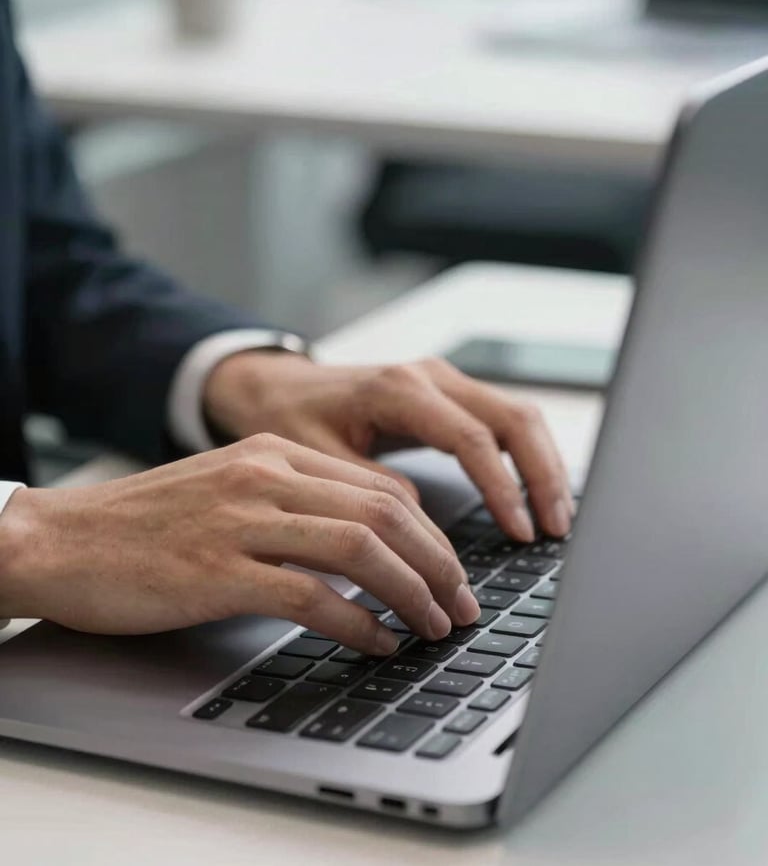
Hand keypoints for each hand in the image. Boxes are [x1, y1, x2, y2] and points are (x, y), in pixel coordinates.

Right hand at [0, 434, 479, 649]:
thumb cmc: (147, 522)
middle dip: (438, 564)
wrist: (60, 538)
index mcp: (274, 453)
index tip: (449, 571)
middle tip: (460, 604)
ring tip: (434, 626)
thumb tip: (368, 541)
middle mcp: (265, 476)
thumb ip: (296, 502)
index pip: (382, 487)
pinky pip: (311, 595)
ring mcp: (241, 520)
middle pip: (385, 513)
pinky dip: (358, 622)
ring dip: (412, 592)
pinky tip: (377, 642)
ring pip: (360, 547)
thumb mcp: (230, 488)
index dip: (431, 533)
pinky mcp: (216, 570)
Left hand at [205, 352, 572, 540]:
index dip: (502, 487)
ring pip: (518, 415)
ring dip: (543, 466)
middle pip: (514, 418)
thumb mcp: (316, 459)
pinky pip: (502, 420)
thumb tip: (419, 524)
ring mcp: (443, 381)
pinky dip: (526, 457)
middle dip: (542, 475)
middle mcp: (430, 377)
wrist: (278, 386)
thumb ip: (370, 488)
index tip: (519, 531)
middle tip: (556, 529)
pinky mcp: (447, 394)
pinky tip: (534, 493)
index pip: (472, 438)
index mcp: (398, 389)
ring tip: (555, 518)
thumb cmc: (290, 418)